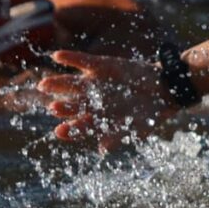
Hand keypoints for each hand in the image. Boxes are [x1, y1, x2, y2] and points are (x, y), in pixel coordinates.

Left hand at [38, 50, 178, 152]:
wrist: (163, 88)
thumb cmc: (150, 113)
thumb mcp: (138, 127)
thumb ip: (119, 136)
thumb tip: (102, 150)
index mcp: (98, 120)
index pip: (79, 126)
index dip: (69, 129)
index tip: (60, 132)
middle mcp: (91, 102)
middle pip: (71, 106)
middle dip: (62, 108)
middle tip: (53, 109)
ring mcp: (93, 83)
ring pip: (71, 85)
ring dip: (58, 84)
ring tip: (45, 85)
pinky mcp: (99, 66)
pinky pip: (81, 61)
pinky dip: (70, 59)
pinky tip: (57, 57)